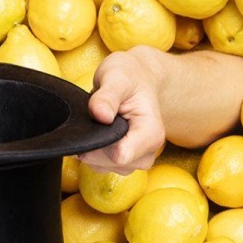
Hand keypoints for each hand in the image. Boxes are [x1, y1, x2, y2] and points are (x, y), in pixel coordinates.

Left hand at [79, 47, 167, 174]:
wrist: (137, 78)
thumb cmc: (129, 76)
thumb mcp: (117, 77)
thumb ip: (107, 96)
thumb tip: (99, 115)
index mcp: (151, 132)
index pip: (121, 155)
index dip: (99, 143)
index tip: (92, 121)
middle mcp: (148, 151)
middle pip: (111, 164)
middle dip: (93, 145)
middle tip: (93, 117)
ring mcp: (137, 159)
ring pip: (104, 167)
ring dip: (91, 148)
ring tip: (96, 122)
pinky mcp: (125, 161)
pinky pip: (100, 165)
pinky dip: (91, 152)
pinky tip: (95, 131)